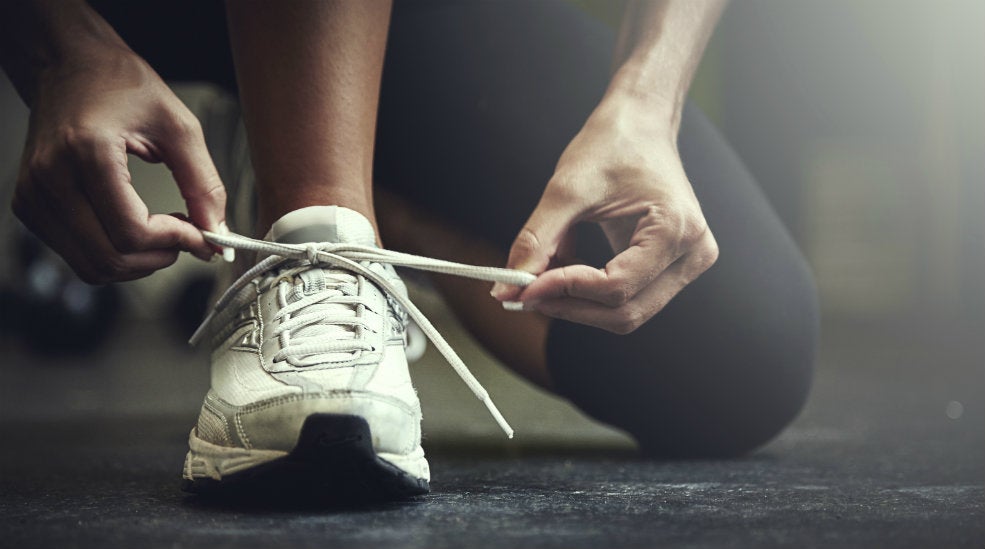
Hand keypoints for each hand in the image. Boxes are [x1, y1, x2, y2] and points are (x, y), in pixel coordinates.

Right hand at [11, 45, 225, 283]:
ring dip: (138, 261)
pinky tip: (136, 226)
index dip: (176, 242)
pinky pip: (78, 255)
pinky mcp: (30, 206)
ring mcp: (33, 196)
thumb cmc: (119, 84)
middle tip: (187, 235)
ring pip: (93, 266)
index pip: (131, 232)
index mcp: (85, 152)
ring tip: (163, 230)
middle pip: (110, 258)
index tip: (202, 234)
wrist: (68, 64)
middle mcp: (50, 178)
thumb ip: (203, 184)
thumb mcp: (178, 126)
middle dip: (159, 257)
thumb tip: (218, 234)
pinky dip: (115, 253)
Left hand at [491, 96, 717, 333]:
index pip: (617, 287)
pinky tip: (566, 268)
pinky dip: (591, 293)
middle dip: (571, 306)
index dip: (565, 292)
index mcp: (676, 229)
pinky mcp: (674, 267)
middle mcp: (693, 252)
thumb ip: (537, 241)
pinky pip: (630, 297)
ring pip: (626, 312)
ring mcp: (688, 263)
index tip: (523, 288)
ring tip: (544, 277)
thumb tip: (506, 289)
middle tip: (526, 294)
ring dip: (579, 303)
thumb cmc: (611, 145)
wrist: (640, 124)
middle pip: (625, 311)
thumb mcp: (566, 190)